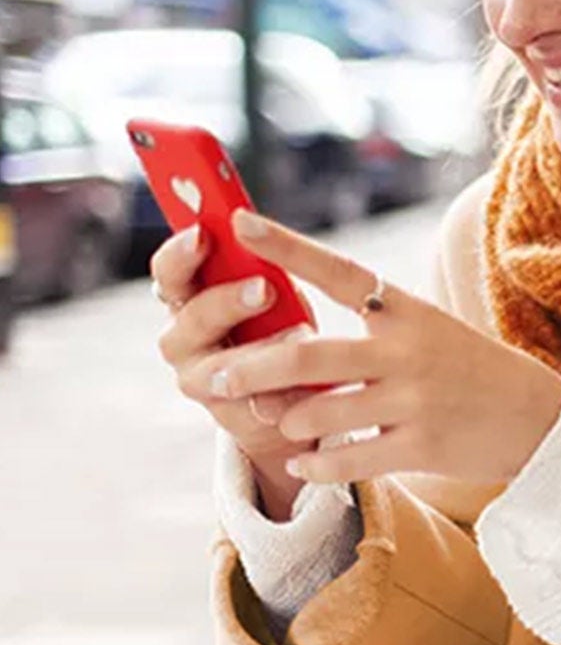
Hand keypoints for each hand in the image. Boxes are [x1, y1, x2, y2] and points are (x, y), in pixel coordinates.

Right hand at [150, 224, 317, 518]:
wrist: (290, 393)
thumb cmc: (277, 321)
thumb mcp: (271, 287)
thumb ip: (258, 264)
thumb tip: (255, 226)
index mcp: (187, 299)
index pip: (169, 273)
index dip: (180, 253)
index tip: (203, 234)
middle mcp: (183, 340)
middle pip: (191, 318)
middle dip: (227, 301)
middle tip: (265, 288)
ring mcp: (202, 382)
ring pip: (219, 369)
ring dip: (261, 353)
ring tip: (302, 337)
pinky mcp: (231, 418)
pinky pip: (253, 406)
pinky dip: (282, 395)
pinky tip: (307, 385)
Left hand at [199, 209, 560, 485]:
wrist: (540, 418)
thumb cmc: (471, 370)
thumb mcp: (429, 331)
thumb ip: (368, 334)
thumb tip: (288, 352)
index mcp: (406, 310)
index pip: (337, 270)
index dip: (286, 246)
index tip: (239, 221)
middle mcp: (408, 349)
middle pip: (309, 355)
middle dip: (251, 368)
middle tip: (213, 377)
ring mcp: (415, 399)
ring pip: (319, 412)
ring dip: (286, 420)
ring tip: (279, 420)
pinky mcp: (421, 447)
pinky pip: (347, 460)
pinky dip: (315, 465)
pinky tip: (304, 463)